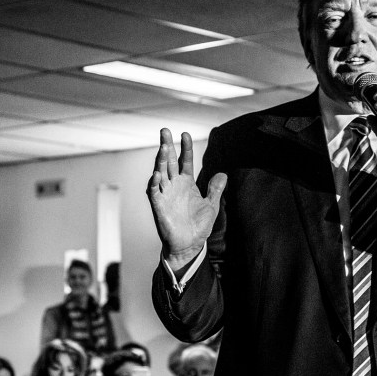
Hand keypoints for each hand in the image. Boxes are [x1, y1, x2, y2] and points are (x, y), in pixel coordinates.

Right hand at [147, 129, 226, 269]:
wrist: (190, 245)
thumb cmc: (198, 226)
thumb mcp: (211, 205)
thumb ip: (215, 189)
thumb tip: (223, 173)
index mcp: (186, 183)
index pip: (184, 161)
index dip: (185, 148)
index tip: (185, 134)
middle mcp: (174, 186)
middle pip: (169, 161)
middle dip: (167, 146)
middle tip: (164, 130)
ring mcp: (165, 195)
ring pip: (160, 173)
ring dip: (160, 160)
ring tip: (163, 147)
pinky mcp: (158, 207)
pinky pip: (154, 193)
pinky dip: (154, 183)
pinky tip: (156, 174)